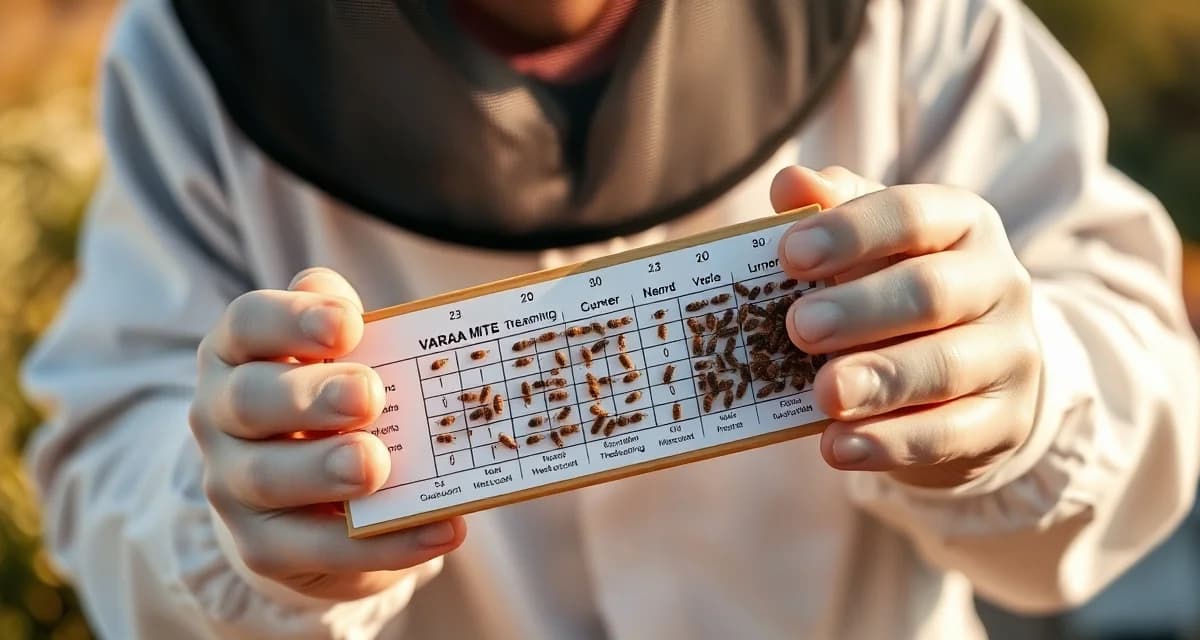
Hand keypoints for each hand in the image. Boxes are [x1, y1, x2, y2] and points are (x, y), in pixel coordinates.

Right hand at [189, 267, 465, 599]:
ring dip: (325, 470)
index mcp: (239, 354)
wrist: (308, 504)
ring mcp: (232, 485)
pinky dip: (385, 544)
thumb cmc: (330, 406)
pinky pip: (318, 548)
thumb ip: (346, 325)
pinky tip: (441, 530)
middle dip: (310, 397)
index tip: (349, 324)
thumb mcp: (337, 360)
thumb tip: (375, 316)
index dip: (293, 319)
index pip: (249, 323)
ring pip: (268, 478)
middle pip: (249, 399)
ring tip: (378, 464)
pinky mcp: (263, 548)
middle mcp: (220, 416)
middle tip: (368, 396)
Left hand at [772, 166, 1041, 487]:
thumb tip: (790, 182)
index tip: (789, 255)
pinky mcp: (1004, 421)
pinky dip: (889, 443)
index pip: (913, 214)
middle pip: (931, 291)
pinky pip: (949, 433)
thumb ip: (830, 212)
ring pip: (945, 366)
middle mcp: (998, 282)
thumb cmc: (895, 292)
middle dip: (861, 310)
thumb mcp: (869, 246)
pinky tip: (838, 447)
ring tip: (824, 394)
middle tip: (800, 328)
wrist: (970, 377)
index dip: (852, 232)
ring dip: (879, 381)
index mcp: (962, 223)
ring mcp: (1010, 354)